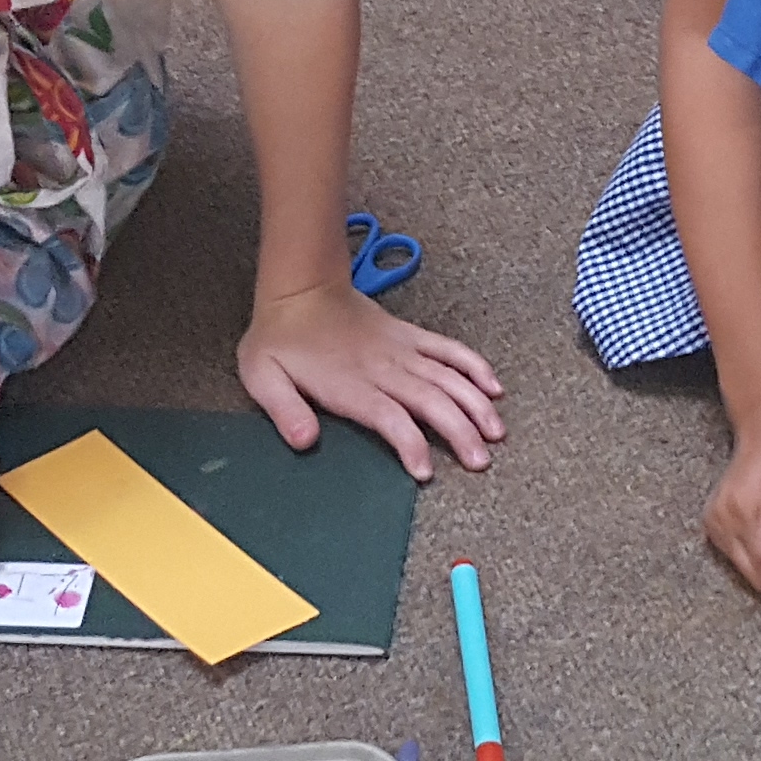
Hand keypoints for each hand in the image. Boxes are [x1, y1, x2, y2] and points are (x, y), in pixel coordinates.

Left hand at [237, 282, 505, 481]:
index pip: (391, 417)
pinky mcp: (411, 338)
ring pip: (449, 378)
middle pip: (432, 401)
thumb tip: (304, 441)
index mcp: (352, 384)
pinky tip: (495, 387)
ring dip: (476, 405)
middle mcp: (384, 369)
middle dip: (461, 431)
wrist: (300, 289)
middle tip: (480, 462)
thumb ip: (285, 411)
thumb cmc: (280, 337)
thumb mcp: (263, 377)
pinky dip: (475, 367)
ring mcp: (402, 351)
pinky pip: (450, 350)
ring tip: (497, 433)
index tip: (425, 472)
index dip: (411, 444)